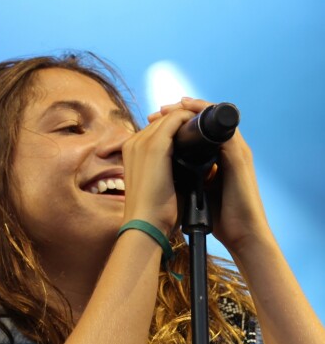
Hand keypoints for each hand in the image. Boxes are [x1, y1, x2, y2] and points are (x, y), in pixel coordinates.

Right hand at [122, 106, 195, 235]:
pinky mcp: (155, 145)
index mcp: (132, 153)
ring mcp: (142, 142)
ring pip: (171, 117)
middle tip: (208, 125)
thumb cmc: (155, 213)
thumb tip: (192, 165)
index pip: (156, 131)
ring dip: (192, 117)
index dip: (177, 128)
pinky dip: (193, 119)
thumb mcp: (161, 185)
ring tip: (211, 123)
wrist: (147, 226)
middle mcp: (133, 143)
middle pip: (163, 121)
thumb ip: (171, 170)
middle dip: (185, 120)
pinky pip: (176, 119)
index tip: (197, 133)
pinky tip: (208, 125)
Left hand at [149, 98, 271, 255]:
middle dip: (182, 111)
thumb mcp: (195, 191)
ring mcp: (236, 152)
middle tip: (160, 109)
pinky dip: (207, 117)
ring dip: (194, 109)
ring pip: (216, 119)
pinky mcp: (239, 157)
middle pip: (206, 121)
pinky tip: (191, 114)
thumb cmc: (218, 217)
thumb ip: (185, 177)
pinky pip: (224, 128)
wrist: (240, 234)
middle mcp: (228, 151)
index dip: (178, 122)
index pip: (198, 132)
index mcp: (217, 158)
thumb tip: (162, 172)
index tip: (155, 119)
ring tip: (172, 106)